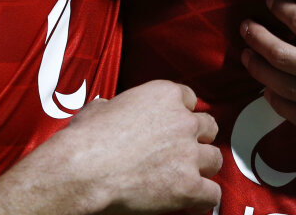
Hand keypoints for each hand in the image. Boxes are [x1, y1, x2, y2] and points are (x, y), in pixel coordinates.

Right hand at [0, 80, 221, 214]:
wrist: (81, 171)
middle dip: (197, 140)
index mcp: (164, 95)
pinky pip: (213, 193)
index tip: (173, 128)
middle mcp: (183, 121)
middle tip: (181, 154)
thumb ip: (116, 106)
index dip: (181, 115)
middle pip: (208, 127)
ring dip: (202, 169)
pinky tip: (189, 201)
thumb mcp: (99, 109)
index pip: (189, 99)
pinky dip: (202, 199)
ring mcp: (189, 153)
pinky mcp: (189, 185)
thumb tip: (108, 109)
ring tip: (184, 178)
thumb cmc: (83, 140)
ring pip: (215, 159)